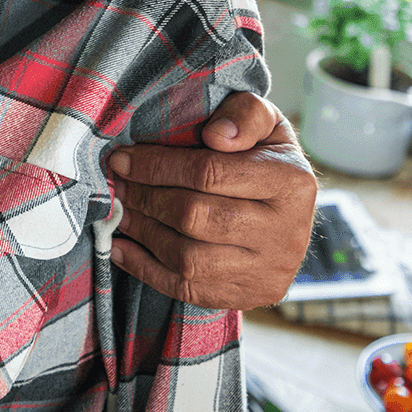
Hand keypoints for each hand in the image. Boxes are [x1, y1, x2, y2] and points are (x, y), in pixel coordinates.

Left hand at [108, 89, 316, 310]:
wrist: (293, 213)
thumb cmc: (265, 157)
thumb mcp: (266, 123)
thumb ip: (244, 114)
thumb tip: (216, 136)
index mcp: (291, 182)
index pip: (208, 173)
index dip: (156, 166)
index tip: (121, 159)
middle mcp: (286, 232)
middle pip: (195, 217)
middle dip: (145, 198)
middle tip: (117, 185)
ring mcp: (269, 270)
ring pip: (189, 258)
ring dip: (143, 233)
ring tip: (120, 211)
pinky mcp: (252, 296)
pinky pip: (189, 290)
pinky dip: (146, 269)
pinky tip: (122, 248)